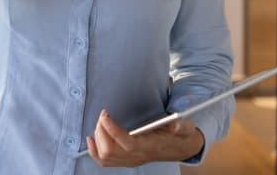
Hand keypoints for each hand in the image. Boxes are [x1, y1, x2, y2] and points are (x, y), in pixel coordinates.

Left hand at [86, 110, 204, 167]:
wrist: (181, 147)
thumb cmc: (180, 134)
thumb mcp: (185, 127)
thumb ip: (182, 126)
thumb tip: (176, 126)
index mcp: (151, 147)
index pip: (128, 144)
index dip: (113, 131)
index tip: (105, 116)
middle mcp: (139, 156)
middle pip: (111, 151)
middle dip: (102, 130)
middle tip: (104, 115)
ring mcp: (131, 160)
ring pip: (105, 156)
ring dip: (98, 137)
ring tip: (101, 122)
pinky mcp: (126, 160)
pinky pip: (104, 161)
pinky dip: (94, 150)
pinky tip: (91, 138)